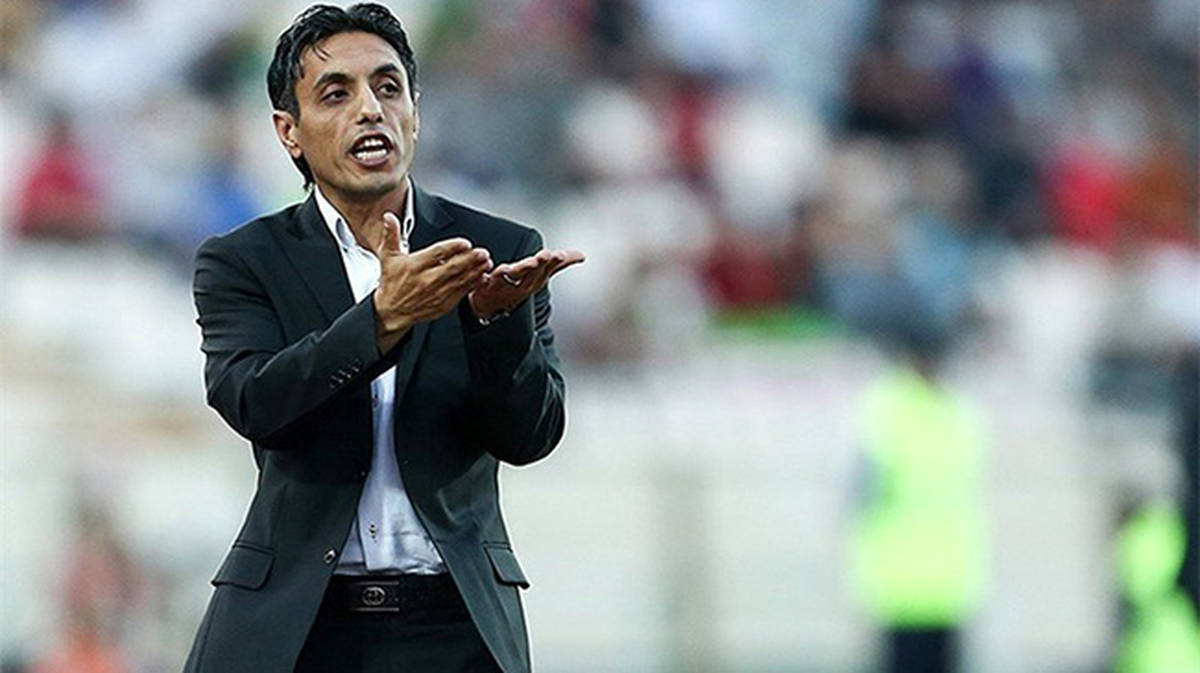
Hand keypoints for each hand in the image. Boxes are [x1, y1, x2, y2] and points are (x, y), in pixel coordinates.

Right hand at [372, 212, 492, 350]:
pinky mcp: (443, 304)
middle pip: (452, 267)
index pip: (436, 254)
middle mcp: (427, 280)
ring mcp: (436, 293)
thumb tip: (389, 218)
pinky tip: (482, 277)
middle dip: (470, 259)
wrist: (391, 312)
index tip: (465, 243)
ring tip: (486, 262)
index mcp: (415, 266)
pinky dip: (473, 284)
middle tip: (482, 252)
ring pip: (460, 280)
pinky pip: (461, 293)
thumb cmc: (392, 283)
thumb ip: (391, 235)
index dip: (453, 248)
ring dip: (475, 270)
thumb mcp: (388, 257)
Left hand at [468, 247, 584, 320]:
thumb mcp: (540, 275)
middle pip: (532, 273)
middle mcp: (522, 284)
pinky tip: (491, 270)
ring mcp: (504, 286)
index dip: (554, 263)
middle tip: (545, 256)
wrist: (490, 308)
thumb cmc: (517, 287)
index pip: (547, 269)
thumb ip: (559, 264)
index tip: (560, 255)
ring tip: (521, 262)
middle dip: (539, 265)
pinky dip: (488, 277)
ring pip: (512, 277)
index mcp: (535, 279)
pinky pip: (486, 281)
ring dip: (516, 270)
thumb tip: (582, 256)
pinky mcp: (485, 286)